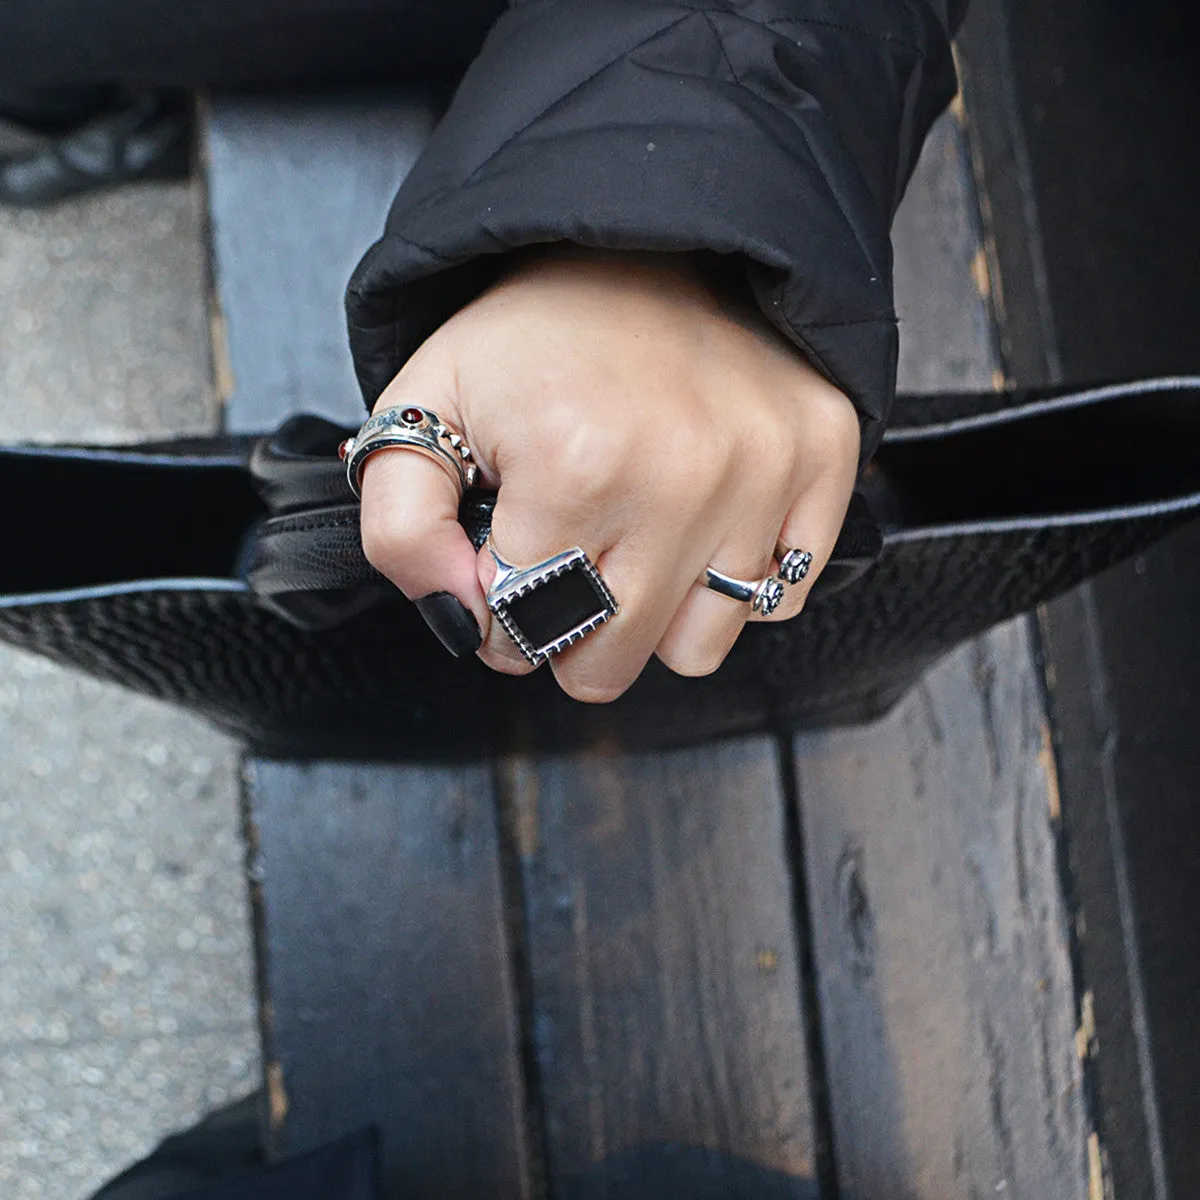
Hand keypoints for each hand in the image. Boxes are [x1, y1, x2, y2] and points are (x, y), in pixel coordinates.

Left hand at [359, 250, 859, 701]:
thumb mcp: (421, 406)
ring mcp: (766, 473)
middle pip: (609, 663)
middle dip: (569, 629)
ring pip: (696, 649)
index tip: (506, 558)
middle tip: (564, 556)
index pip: (522, 631)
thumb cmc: (537, 328)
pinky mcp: (823, 461)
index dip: (499, 608)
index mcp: (575, 462)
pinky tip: (698, 522)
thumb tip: (460, 617)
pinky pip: (777, 599)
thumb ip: (401, 530)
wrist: (646, 235)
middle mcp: (684, 478)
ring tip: (635, 533)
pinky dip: (731, 580)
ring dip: (655, 612)